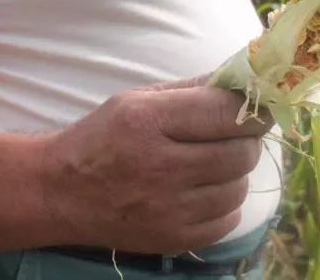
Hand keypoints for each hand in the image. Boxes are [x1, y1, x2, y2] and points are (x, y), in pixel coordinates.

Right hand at [39, 75, 273, 253]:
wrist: (60, 192)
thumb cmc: (104, 137)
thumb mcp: (138, 99)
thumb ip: (193, 88)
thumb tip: (244, 79)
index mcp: (149, 121)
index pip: (227, 112)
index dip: (254, 108)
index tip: (260, 107)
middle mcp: (161, 166)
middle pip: (241, 152)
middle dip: (247, 140)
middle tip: (234, 135)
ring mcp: (168, 209)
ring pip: (239, 187)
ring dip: (235, 173)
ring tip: (213, 164)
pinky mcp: (173, 239)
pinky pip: (229, 220)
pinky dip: (225, 204)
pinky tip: (204, 191)